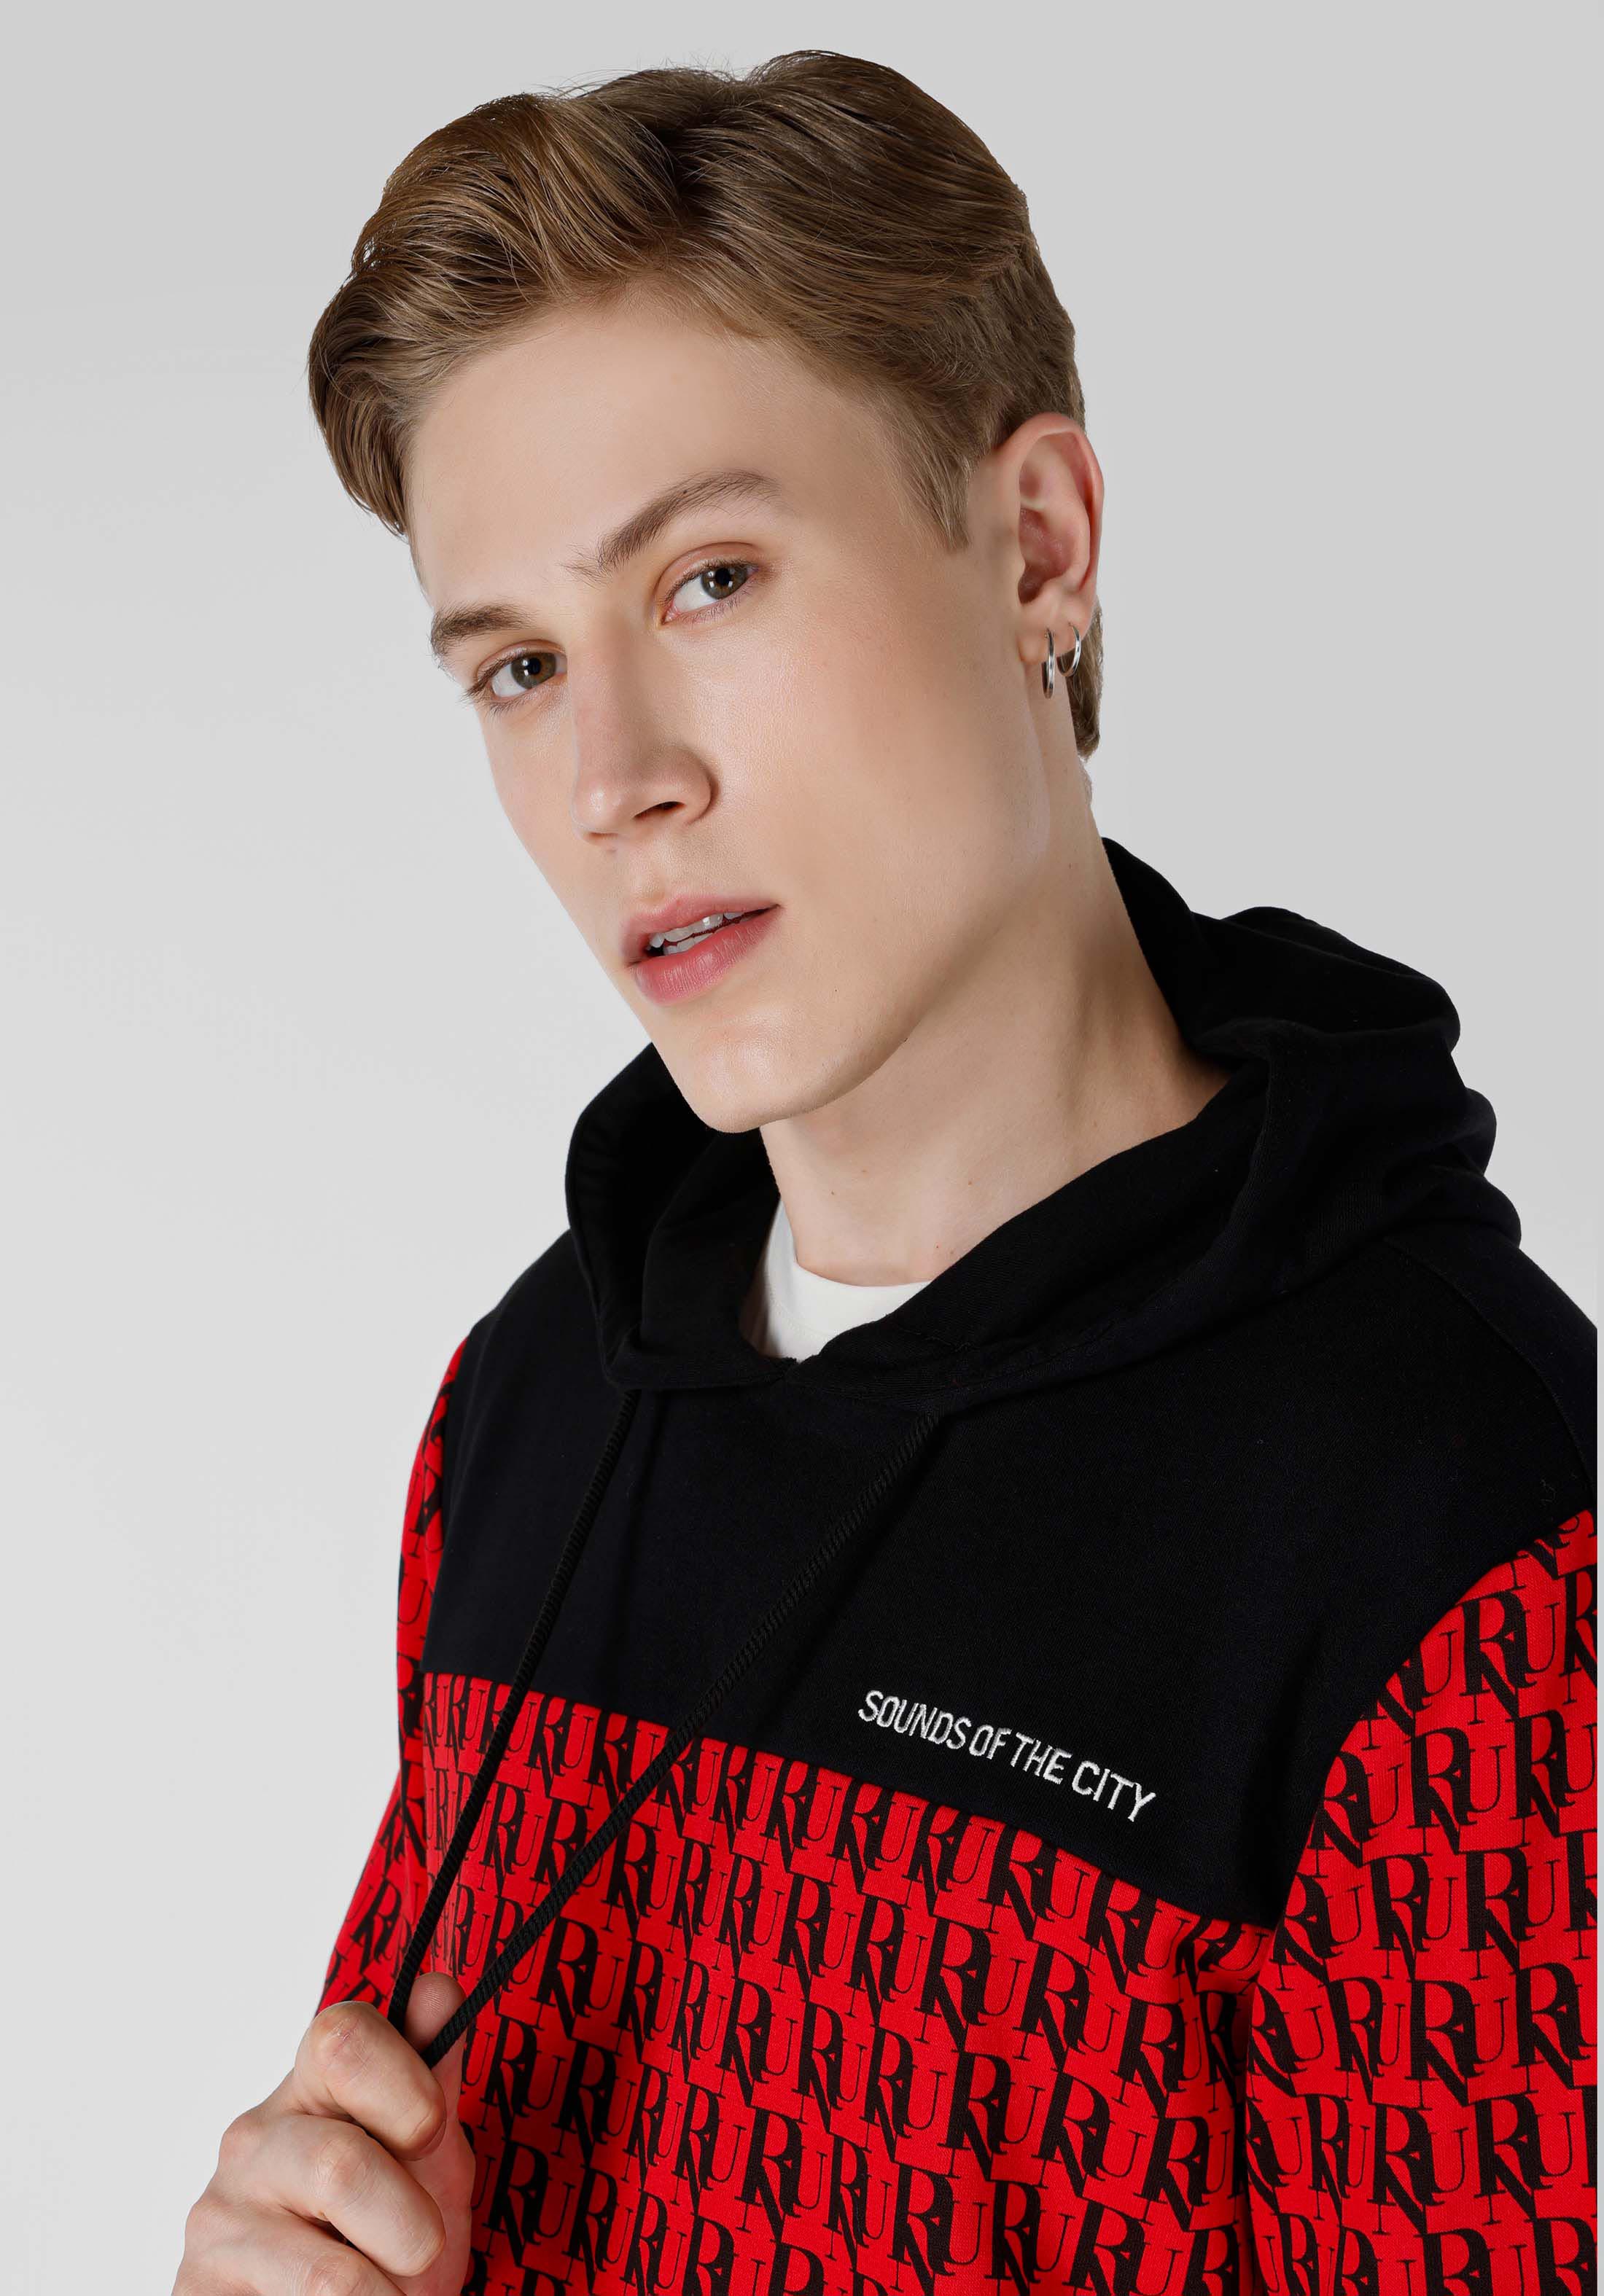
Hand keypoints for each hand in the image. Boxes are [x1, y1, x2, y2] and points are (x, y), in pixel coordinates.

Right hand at [174, 1970, 474, 2292]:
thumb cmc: (384, 2219)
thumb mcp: (425, 2150)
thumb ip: (432, 2072)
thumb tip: (438, 1988)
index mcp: (310, 2085)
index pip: (343, 2036)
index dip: (406, 2087)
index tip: (429, 2135)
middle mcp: (250, 2140)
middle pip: (341, 2165)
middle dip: (410, 2227)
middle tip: (420, 2249)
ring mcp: (215, 2218)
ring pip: (328, 2272)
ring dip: (385, 2295)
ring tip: (385, 2291)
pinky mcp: (196, 2289)